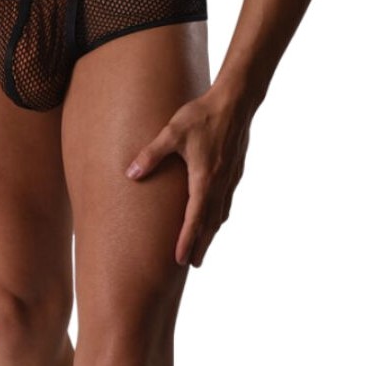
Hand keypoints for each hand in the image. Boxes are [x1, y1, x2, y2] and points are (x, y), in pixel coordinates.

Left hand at [125, 87, 252, 267]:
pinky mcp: (235, 170)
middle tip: (193, 265)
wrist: (236, 101)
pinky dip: (219, 215)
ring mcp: (230, 178)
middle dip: (201, 245)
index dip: (186, 241)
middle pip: (210, 223)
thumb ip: (151, 154)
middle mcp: (220, 183)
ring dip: (211, 232)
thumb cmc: (202, 115)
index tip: (180, 260)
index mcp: (204, 178)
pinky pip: (227, 201)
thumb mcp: (172, 132)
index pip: (194, 218)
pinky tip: (215, 216)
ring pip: (221, 213)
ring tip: (203, 246)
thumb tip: (130, 174)